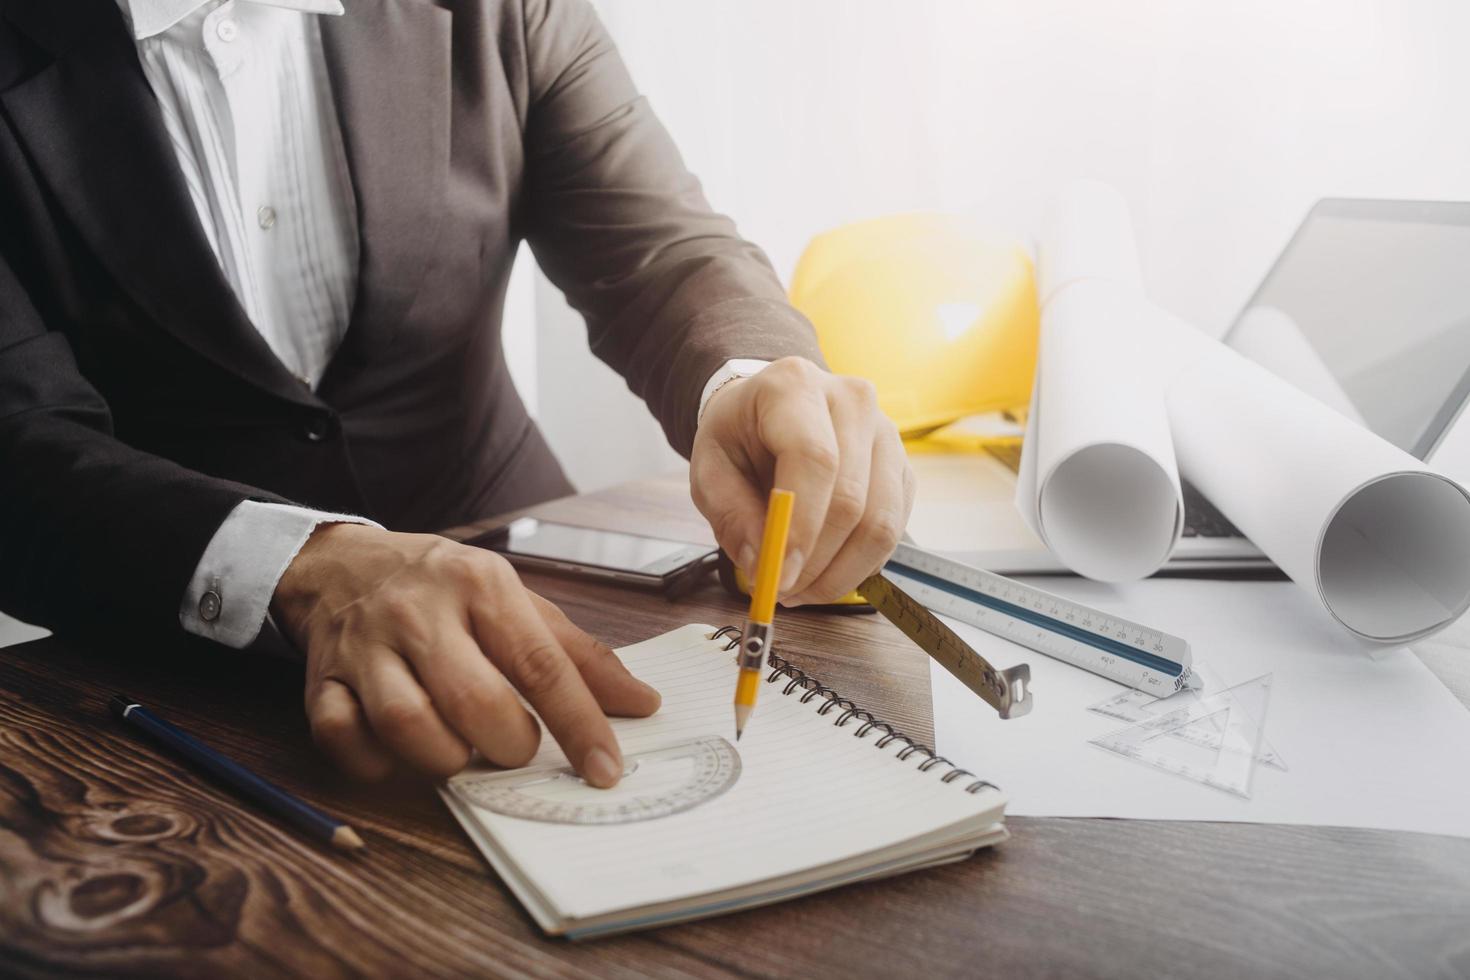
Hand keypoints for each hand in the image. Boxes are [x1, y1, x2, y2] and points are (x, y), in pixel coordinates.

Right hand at [271, 524, 659, 782]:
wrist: (340, 563)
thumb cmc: (444, 589)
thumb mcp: (516, 601)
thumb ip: (580, 654)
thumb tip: (642, 703)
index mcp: (480, 585)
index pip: (540, 664)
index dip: (579, 724)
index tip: (605, 769)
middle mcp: (421, 611)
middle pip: (474, 701)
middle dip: (508, 745)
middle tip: (515, 747)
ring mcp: (366, 646)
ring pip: (407, 725)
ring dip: (445, 758)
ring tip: (462, 749)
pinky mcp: (321, 679)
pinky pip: (343, 738)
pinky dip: (376, 762)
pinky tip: (400, 753)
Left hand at [690, 356, 914, 605]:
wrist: (768, 411)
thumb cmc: (739, 436)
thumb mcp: (709, 469)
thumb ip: (730, 514)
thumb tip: (763, 563)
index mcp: (795, 386)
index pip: (814, 459)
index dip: (800, 526)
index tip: (779, 575)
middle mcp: (852, 401)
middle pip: (851, 499)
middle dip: (816, 562)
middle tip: (781, 591)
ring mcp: (886, 433)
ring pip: (881, 523)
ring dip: (840, 573)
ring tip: (800, 588)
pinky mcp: (902, 468)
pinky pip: (893, 531)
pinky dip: (858, 565)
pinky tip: (824, 570)